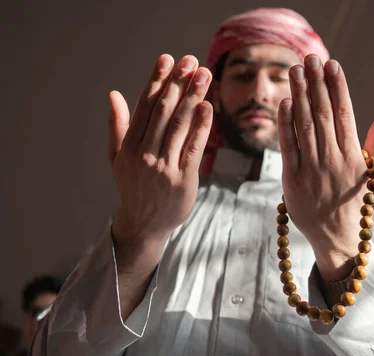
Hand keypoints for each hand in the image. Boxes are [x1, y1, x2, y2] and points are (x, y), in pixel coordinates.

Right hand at [108, 54, 212, 257]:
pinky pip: (193, 148)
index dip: (156, 81)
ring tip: (203, 75)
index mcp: (129, 147)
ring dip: (192, 97)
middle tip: (190, 61)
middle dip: (177, 83)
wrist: (144, 225)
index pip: (144, 107)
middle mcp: (144, 155)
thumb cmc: (134, 187)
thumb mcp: (118, 158)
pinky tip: (207, 107)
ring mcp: (164, 168)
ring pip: (179, 126)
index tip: (167, 60)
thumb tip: (114, 95)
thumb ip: (118, 126)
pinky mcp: (183, 180)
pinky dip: (201, 127)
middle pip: (163, 112)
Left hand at [277, 55, 373, 280]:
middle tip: (310, 58)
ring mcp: (311, 170)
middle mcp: (333, 160)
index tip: (332, 65)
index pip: (345, 114)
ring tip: (295, 70)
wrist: (337, 238)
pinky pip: (288, 147)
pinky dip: (285, 124)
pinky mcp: (292, 180)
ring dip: (300, 95)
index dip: (338, 87)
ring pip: (305, 125)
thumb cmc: (354, 203)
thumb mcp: (371, 174)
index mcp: (353, 157)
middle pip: (324, 114)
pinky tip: (285, 102)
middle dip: (316, 83)